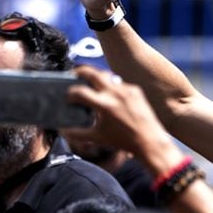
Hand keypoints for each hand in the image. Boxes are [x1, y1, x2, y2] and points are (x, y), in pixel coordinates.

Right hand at [64, 66, 183, 171]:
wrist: (149, 140)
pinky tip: (110, 94)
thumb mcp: (98, 138)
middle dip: (80, 71)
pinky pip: (120, 84)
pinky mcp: (136, 90)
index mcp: (104, 105)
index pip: (80, 92)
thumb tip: (63, 130)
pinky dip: (112, 87)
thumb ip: (77, 134)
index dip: (70, 93)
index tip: (68, 96)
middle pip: (92, 73)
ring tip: (91, 83)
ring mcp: (127, 90)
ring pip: (107, 76)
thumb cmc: (123, 141)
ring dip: (97, 78)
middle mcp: (115, 94)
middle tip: (74, 74)